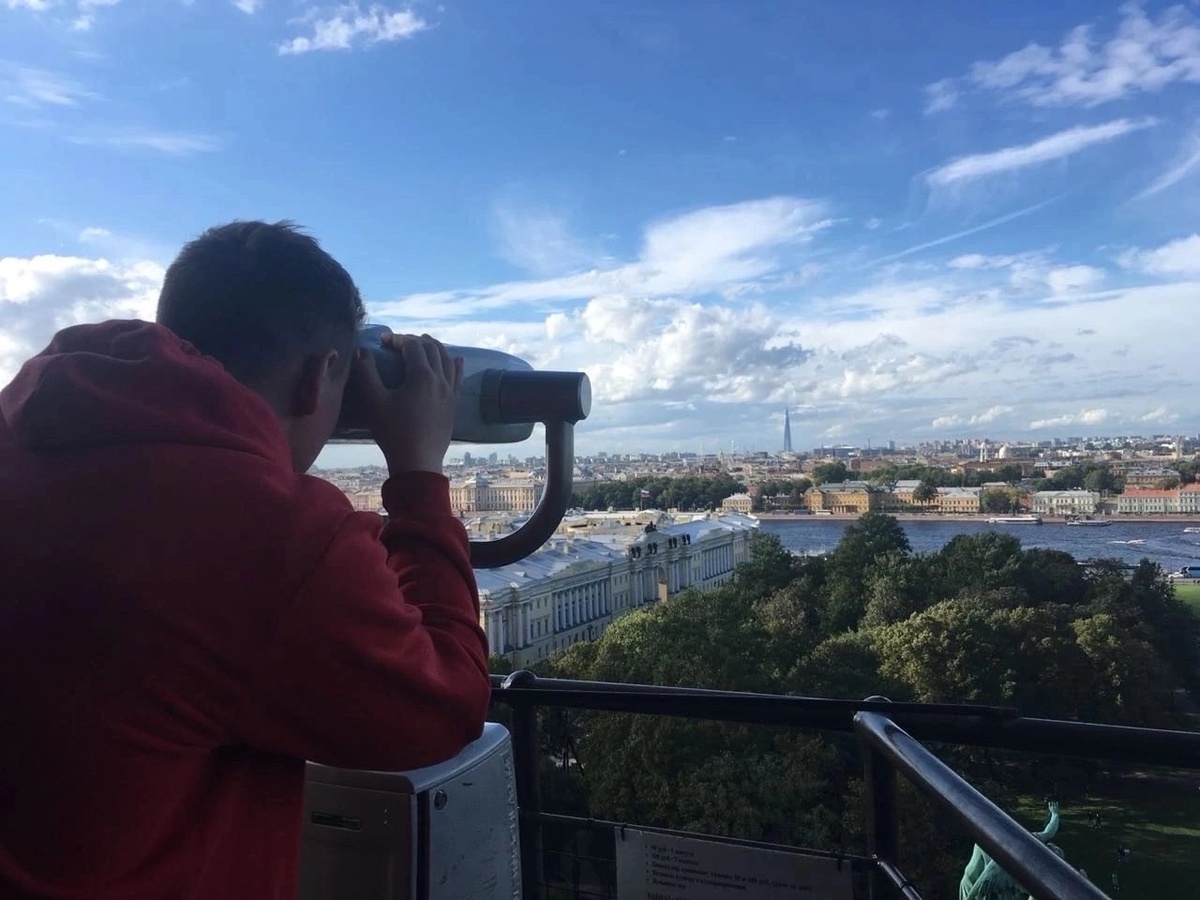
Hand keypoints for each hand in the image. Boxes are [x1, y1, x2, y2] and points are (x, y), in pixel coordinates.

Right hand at [352, 332, 462, 474]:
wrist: (417, 461)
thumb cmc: (393, 431)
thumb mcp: (374, 400)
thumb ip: (367, 372)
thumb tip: (363, 351)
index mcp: (422, 376)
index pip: (412, 346)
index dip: (397, 339)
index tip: (383, 341)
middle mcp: (440, 380)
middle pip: (432, 349)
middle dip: (415, 341)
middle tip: (400, 342)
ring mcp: (450, 392)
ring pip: (448, 360)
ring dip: (436, 348)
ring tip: (425, 343)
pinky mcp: (453, 404)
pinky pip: (457, 378)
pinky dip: (455, 364)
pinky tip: (457, 360)